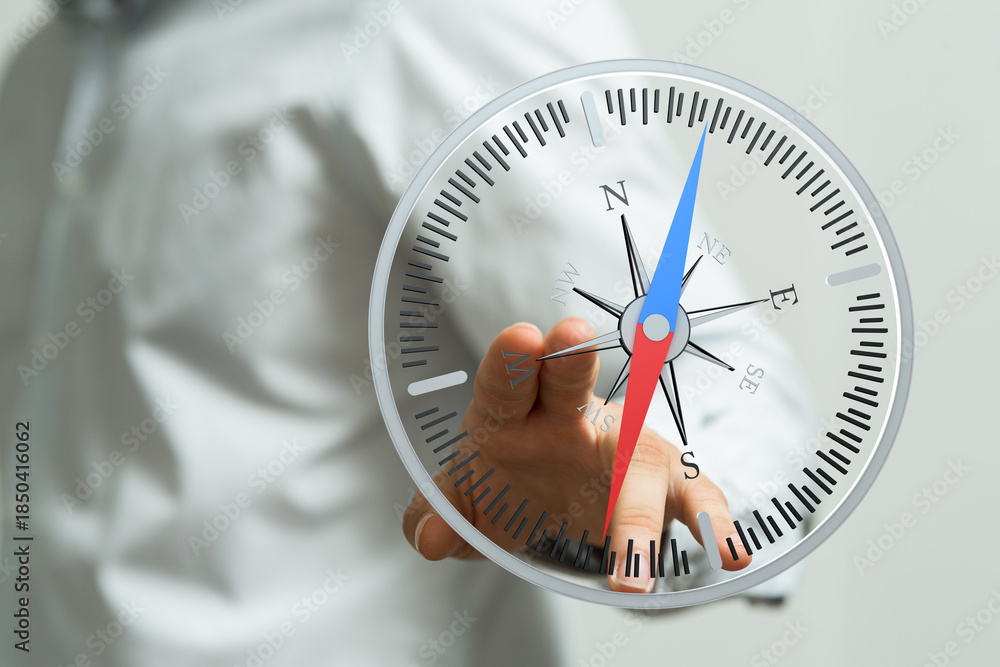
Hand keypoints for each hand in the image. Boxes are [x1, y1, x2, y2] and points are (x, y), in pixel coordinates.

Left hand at [402, 318, 750, 592]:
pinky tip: (730, 551)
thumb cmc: (504, 485)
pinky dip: (713, 525)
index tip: (521, 337)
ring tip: (633, 566)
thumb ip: (437, 515)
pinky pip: (692, 500)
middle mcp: (568, 419)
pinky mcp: (661, 484)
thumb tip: (429, 538)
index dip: (511, 360)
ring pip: (635, 462)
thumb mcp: (465, 502)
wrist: (556, 497)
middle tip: (571, 337)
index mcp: (510, 414)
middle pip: (567, 384)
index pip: (503, 383)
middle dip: (568, 363)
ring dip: (636, 515)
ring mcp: (620, 450)